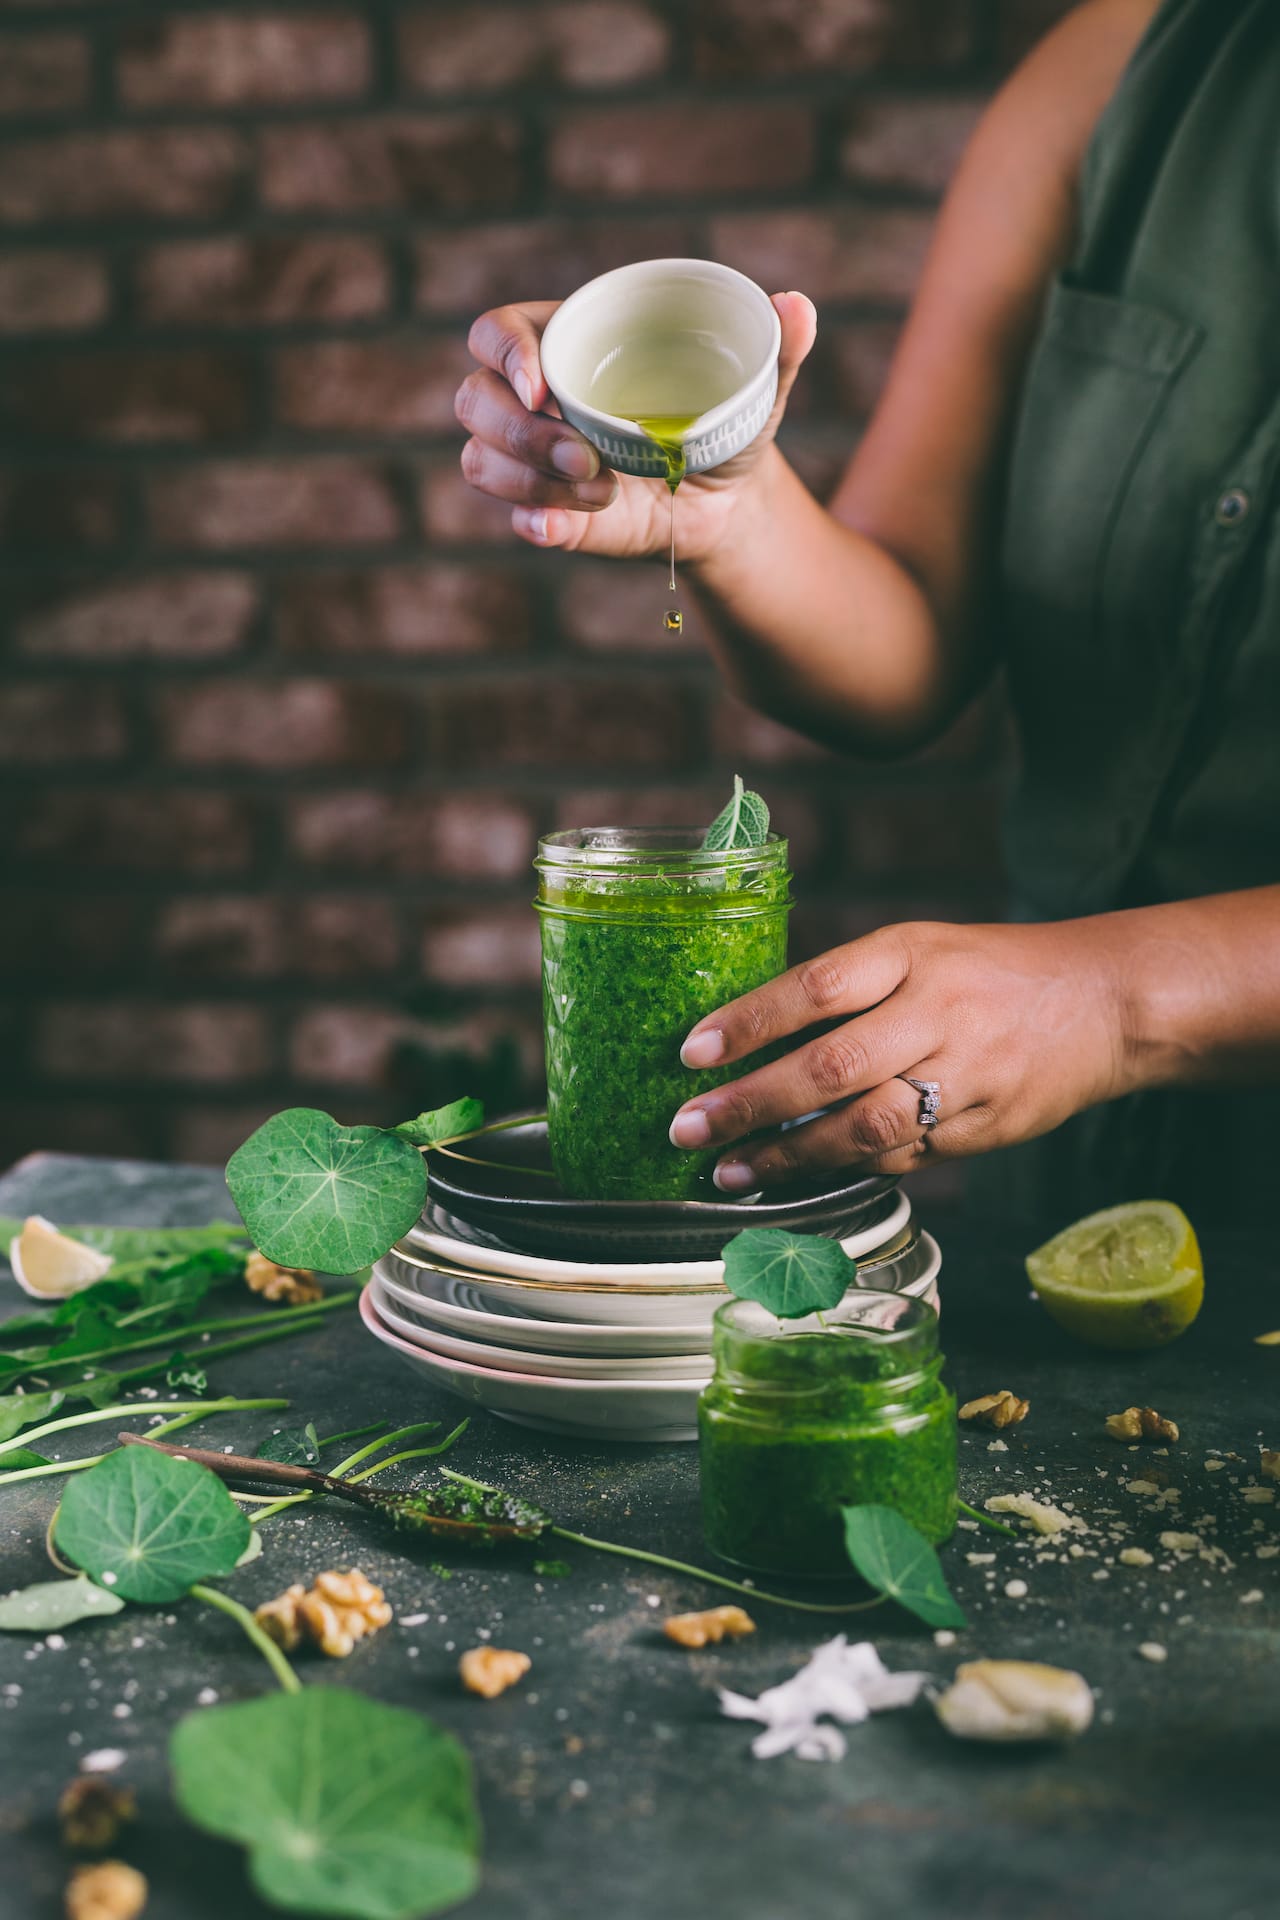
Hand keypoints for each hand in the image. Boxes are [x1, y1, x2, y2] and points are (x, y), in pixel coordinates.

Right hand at [455, 292, 816, 561]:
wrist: (729, 500)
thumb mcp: (755, 386)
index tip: (540, 384)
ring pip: (482, 459)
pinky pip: (515, 517)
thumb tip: (797, 305)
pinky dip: (534, 522)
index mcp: (566, 344)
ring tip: (602, 491)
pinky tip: (561, 525)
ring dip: (529, 480)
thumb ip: (775, 347)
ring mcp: (533, 459)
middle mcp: (533, 400)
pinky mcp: (548, 512)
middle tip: (584, 454)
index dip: (504, 353)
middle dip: (522, 432)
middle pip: (477, 400)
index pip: (496, 332)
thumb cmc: (725, 423)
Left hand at [669, 918, 1135, 1188]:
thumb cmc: (992, 971)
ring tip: (731, 1170)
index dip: (750, 1021)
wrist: (1107, 1002)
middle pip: (832, 1066)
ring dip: (789, 1156)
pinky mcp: (986, 1129)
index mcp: (914, 955)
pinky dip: (846, 1170)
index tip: (691, 1051)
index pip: (818, 986)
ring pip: (866, 1127)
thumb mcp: (921, 949)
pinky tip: (800, 1180)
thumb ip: (847, 986)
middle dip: (751, 1104)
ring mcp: (967, 1076)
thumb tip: (749, 1032)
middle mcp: (940, 1013)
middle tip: (688, 1128)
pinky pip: (904, 1157)